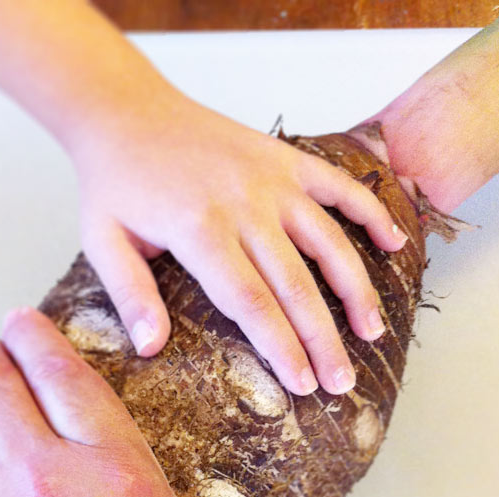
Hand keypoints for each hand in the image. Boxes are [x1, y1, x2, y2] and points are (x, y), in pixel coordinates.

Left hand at [70, 87, 407, 396]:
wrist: (128, 109)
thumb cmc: (116, 182)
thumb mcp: (104, 240)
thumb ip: (130, 295)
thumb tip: (151, 348)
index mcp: (199, 230)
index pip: (250, 302)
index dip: (281, 346)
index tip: (303, 384)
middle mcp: (245, 205)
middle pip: (295, 284)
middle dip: (323, 339)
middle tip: (342, 382)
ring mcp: (271, 179)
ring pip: (328, 241)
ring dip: (355, 289)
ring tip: (372, 332)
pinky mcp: (285, 158)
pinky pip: (339, 186)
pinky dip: (369, 213)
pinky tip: (394, 243)